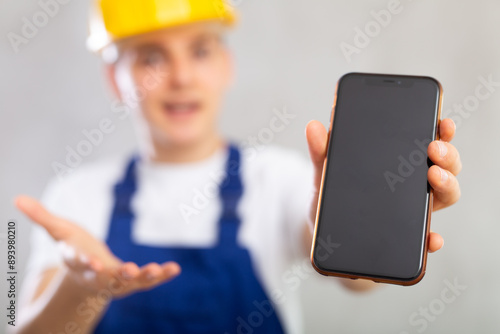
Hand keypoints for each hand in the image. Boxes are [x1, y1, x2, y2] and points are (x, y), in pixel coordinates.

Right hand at [15, 196, 180, 297]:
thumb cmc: (75, 248)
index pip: (76, 262)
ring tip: (155, 269)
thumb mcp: (59, 232)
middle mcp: (97, 275)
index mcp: (78, 262)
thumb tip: (17, 197)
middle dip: (116, 274)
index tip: (88, 259)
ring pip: (130, 283)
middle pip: (105, 277)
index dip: (81, 261)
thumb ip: (41, 216)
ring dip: (143, 277)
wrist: (88, 274)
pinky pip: (148, 280)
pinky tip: (175, 268)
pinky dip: (161, 276)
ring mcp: (116, 281)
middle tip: (128, 270)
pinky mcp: (133, 281)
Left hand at [305, 118, 460, 252]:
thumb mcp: (325, 171)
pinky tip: (431, 238)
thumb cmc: (330, 195)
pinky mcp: (407, 238)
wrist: (322, 231)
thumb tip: (312, 126)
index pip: (428, 141)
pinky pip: (426, 240)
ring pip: (446, 196)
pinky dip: (433, 239)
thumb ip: (322, 151)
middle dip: (447, 154)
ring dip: (448, 185)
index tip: (443, 122)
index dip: (441, 131)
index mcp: (398, 162)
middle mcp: (413, 185)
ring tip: (434, 177)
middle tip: (433, 149)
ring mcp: (413, 211)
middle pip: (445, 166)